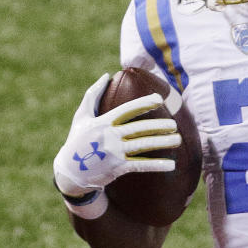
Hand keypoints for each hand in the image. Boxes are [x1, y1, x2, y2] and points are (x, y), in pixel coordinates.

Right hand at [52, 73, 181, 198]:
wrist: (70, 172)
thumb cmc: (77, 140)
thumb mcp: (81, 117)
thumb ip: (93, 95)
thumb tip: (107, 75)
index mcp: (102, 122)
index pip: (126, 110)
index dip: (143, 104)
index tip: (159, 99)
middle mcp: (109, 136)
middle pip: (138, 129)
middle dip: (158, 126)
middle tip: (174, 124)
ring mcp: (114, 152)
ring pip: (142, 145)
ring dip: (162, 142)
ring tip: (177, 139)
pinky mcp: (117, 168)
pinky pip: (140, 165)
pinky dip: (156, 165)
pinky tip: (171, 164)